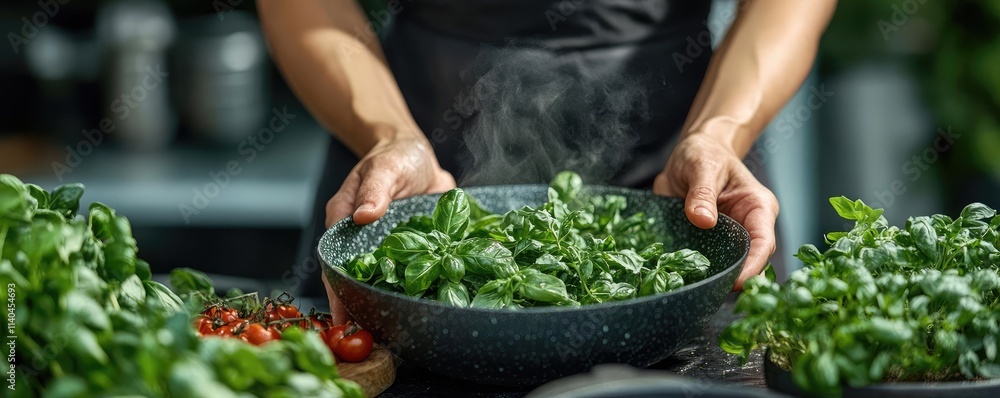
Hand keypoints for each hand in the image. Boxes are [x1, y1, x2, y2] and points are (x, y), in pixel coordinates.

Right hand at [323, 136, 455, 322]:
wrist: (418, 155)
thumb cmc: (394, 159)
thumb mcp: (384, 169)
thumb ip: (375, 191)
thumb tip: (365, 215)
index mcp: (346, 222)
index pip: (335, 263)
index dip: (337, 291)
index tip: (342, 316)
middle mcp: (365, 241)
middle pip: (358, 280)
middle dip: (362, 306)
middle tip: (371, 336)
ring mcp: (390, 248)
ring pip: (387, 282)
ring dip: (390, 303)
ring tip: (396, 331)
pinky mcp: (416, 250)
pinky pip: (415, 274)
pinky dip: (420, 290)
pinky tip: (429, 308)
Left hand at [653, 134, 778, 289]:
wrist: (692, 151)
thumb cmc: (704, 153)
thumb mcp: (702, 166)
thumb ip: (702, 192)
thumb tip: (702, 219)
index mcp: (757, 208)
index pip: (763, 243)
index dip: (753, 265)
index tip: (737, 282)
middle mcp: (747, 227)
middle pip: (749, 262)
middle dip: (734, 279)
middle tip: (713, 293)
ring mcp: (728, 237)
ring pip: (728, 266)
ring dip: (714, 279)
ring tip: (696, 290)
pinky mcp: (708, 241)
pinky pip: (706, 262)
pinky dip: (696, 272)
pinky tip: (682, 281)